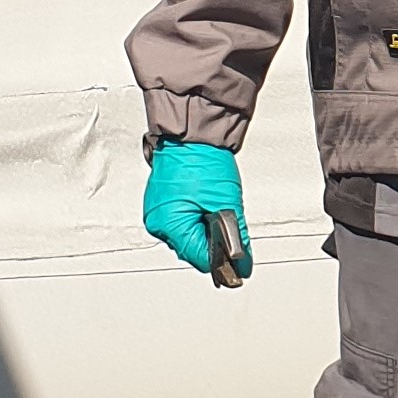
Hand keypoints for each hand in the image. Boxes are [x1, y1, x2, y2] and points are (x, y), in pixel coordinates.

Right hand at [143, 141, 247, 278]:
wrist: (191, 135)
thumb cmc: (204, 161)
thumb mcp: (227, 204)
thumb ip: (236, 238)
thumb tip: (242, 262)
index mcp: (170, 225)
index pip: (200, 259)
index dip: (222, 261)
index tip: (238, 262)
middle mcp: (157, 223)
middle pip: (191, 250)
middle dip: (212, 242)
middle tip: (226, 221)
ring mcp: (155, 213)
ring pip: (185, 237)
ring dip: (203, 230)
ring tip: (213, 207)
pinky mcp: (159, 204)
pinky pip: (178, 222)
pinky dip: (194, 219)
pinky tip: (203, 205)